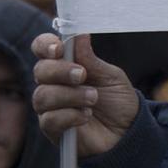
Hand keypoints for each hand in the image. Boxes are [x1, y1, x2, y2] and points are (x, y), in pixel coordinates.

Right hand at [31, 33, 139, 156]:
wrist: (127, 133)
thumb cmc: (118, 102)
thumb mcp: (110, 77)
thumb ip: (92, 59)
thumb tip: (79, 33)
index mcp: (65, 65)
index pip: (43, 49)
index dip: (45, 45)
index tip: (59, 48)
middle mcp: (53, 84)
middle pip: (40, 71)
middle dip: (61, 71)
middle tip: (83, 75)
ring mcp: (50, 107)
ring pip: (43, 95)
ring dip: (71, 95)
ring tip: (93, 98)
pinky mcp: (52, 129)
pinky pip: (50, 119)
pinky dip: (70, 115)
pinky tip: (86, 115)